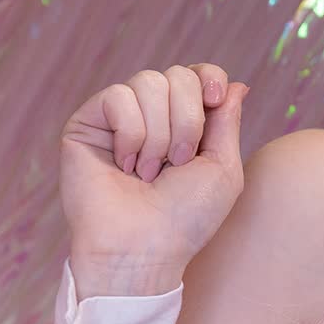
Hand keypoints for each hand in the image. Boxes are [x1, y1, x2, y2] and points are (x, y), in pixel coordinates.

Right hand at [59, 64, 249, 272]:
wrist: (144, 249)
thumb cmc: (186, 219)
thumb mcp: (223, 169)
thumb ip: (227, 122)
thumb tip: (236, 84)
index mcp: (184, 123)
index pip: (199, 74)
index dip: (210, 78)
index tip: (215, 100)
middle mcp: (152, 116)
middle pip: (178, 75)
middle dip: (188, 120)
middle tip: (178, 162)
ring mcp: (118, 119)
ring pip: (148, 82)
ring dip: (159, 134)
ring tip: (149, 172)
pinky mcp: (86, 124)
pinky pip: (118, 97)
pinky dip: (131, 135)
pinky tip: (125, 166)